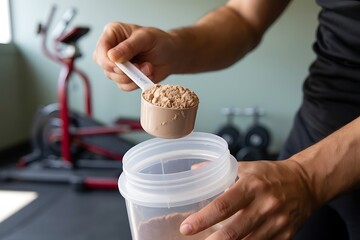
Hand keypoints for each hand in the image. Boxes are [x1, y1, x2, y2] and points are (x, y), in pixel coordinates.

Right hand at [93, 22, 175, 90]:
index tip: (122, 65)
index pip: (101, 50)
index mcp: (112, 33)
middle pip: (104, 66)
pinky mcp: (124, 77)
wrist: (171, 56)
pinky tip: (147, 74)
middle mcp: (110, 49)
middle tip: (139, 67)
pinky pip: (124, 86)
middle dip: (123, 71)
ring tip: (148, 68)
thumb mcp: (146, 38)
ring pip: (114, 77)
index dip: (108, 61)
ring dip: (133, 77)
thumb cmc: (159, 42)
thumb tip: (112, 56)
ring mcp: (116, 64)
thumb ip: (129, 46)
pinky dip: (136, 83)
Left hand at [180, 160, 318, 239]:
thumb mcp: (247, 166)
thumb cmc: (272, 174)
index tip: (188, 227)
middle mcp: (265, 205)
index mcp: (252, 186)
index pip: (224, 205)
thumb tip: (196, 170)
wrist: (306, 183)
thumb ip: (221, 170)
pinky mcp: (286, 235)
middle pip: (234, 230)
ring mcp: (277, 223)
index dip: (203, 218)